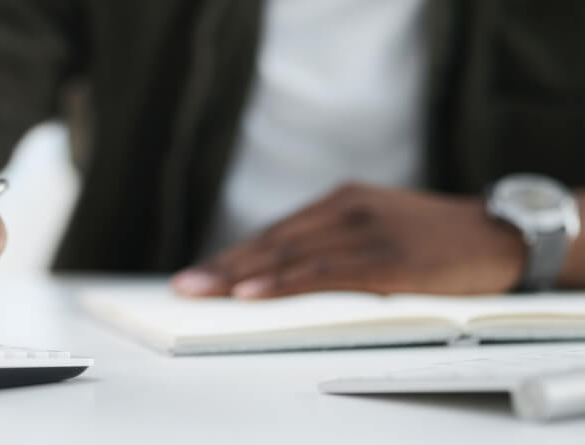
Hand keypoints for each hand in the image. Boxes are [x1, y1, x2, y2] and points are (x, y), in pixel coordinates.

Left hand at [172, 183, 526, 298]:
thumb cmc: (437, 238)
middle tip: (184, 286)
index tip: (199, 273)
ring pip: (289, 255)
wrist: (502, 234)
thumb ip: (336, 244)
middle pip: (272, 241)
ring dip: (240, 276)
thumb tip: (285, 276)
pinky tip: (253, 294)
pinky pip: (322, 272)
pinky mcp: (386, 258)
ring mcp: (365, 231)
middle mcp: (346, 209)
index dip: (233, 255)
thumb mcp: (380, 227)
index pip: (275, 232)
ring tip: (203, 292)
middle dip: (223, 267)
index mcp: (341, 201)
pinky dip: (283, 283)